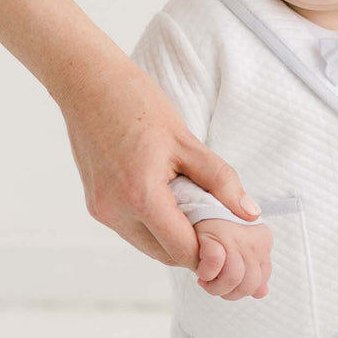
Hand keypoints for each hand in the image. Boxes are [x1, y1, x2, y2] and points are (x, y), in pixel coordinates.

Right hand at [61, 59, 260, 270]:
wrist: (88, 82)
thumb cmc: (136, 103)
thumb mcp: (187, 142)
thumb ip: (221, 181)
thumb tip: (249, 213)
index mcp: (140, 196)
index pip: (182, 250)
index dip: (210, 252)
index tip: (229, 240)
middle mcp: (115, 211)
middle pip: (165, 255)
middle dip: (194, 248)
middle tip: (217, 228)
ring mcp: (102, 211)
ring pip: (147, 245)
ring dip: (173, 239)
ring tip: (194, 211)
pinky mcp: (95, 205)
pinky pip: (132, 230)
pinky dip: (154, 227)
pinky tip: (170, 203)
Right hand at [193, 218, 273, 299]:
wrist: (190, 211)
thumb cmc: (214, 231)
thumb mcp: (238, 251)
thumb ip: (252, 271)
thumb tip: (261, 293)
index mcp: (263, 240)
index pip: (262, 278)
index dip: (241, 288)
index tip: (227, 284)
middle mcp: (254, 238)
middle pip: (250, 283)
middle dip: (229, 292)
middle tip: (214, 286)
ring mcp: (236, 235)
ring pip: (234, 278)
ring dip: (215, 287)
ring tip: (205, 281)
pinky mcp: (216, 233)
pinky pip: (215, 263)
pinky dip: (205, 273)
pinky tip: (200, 271)